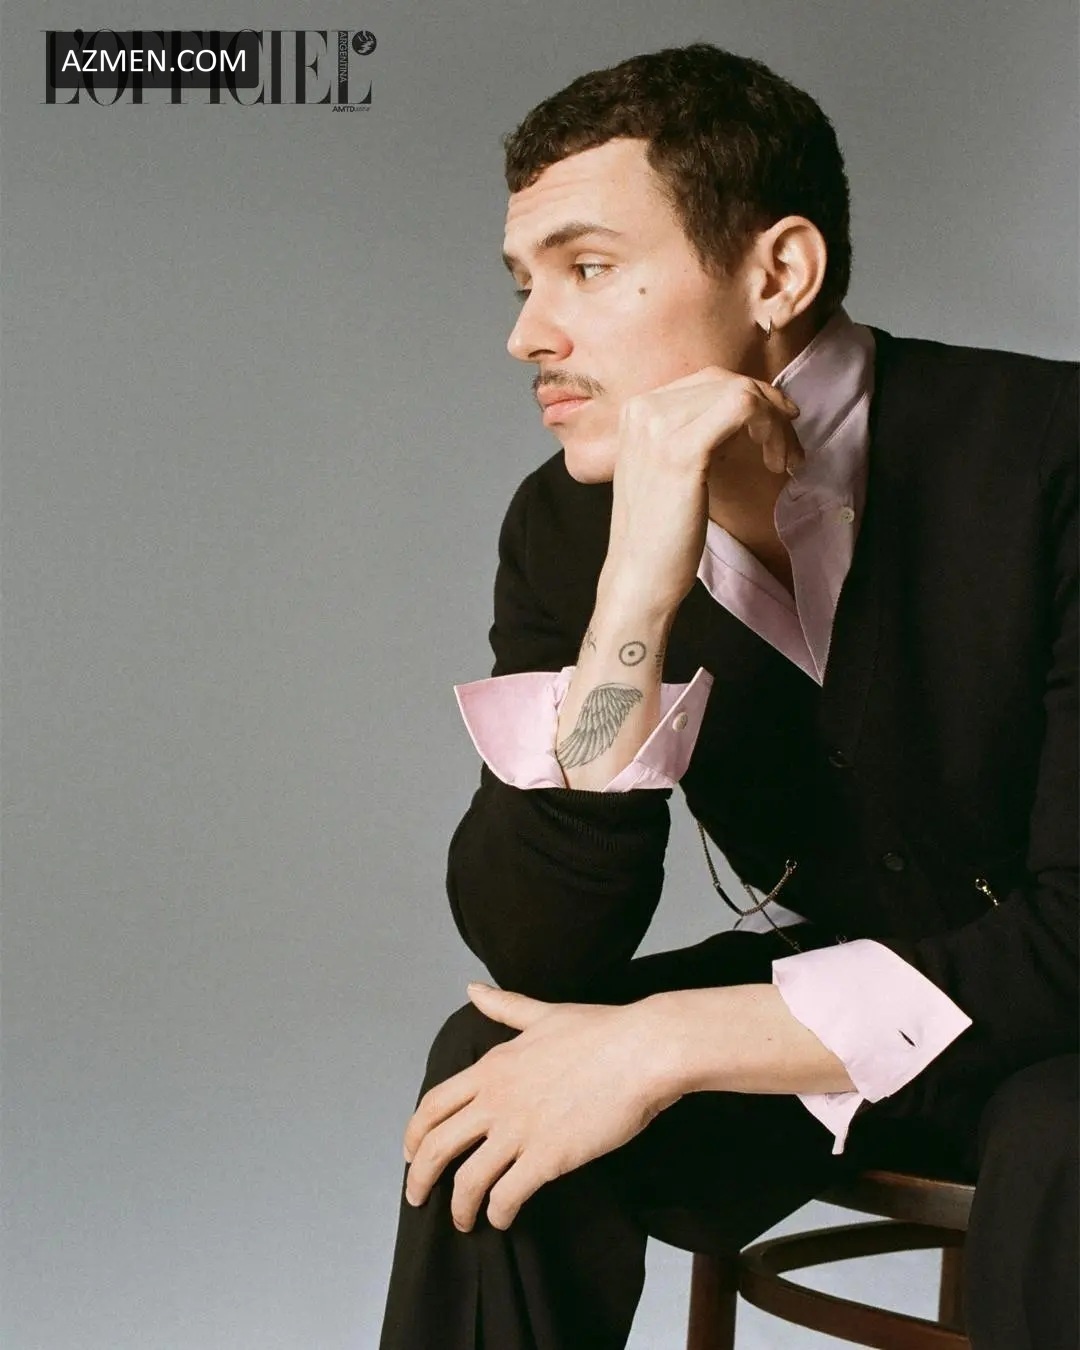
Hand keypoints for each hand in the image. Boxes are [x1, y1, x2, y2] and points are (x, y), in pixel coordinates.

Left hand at [402, 984, 680, 1231]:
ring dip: (459, 1207)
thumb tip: (473, 989)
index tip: (411, 1153)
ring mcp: (520, 1130)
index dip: (414, 1134)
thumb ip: (505, 1007)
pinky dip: (498, 1213)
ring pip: (468, 1180)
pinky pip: (507, 1195)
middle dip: (420, 1178)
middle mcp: (496, 1099)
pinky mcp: (547, 1157)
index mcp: (492, 1067)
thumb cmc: (601, 1031)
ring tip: (464, 1222)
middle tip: (418, 1198)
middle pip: (437, 1146)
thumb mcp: (544, 1014)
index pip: (434, 1105)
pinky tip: (502, 1218)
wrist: (643, 1051)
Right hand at [601, 367, 802, 614]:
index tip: (777, 428)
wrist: (638, 575)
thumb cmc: (659, 532)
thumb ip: (693, 432)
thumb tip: (745, 409)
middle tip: (788, 449)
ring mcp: (660, 428)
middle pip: (726, 381)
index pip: (708, 381)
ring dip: (775, 424)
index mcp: (637, 410)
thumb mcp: (669, 466)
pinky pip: (743, 409)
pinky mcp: (683, 452)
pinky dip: (771, 430)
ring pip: (741, 392)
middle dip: (770, 408)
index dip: (753, 397)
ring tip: (783, 461)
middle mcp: (644, 410)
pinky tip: (775, 462)